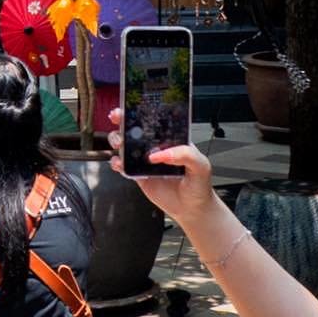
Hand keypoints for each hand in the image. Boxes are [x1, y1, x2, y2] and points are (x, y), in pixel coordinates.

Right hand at [107, 106, 216, 221]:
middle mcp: (155, 147)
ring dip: (116, 139)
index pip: (154, 121)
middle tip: (117, 118)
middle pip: (133, 128)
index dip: (141, 112)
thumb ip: (185, 154)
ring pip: (124, 144)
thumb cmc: (199, 185)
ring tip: (119, 144)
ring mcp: (144, 160)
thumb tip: (162, 153)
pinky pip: (122, 165)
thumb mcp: (200, 165)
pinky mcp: (137, 174)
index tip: (131, 107)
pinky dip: (116, 163)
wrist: (193, 209)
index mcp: (170, 139)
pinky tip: (119, 164)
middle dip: (122, 120)